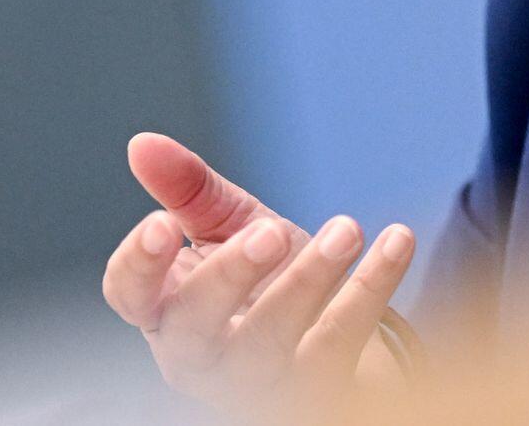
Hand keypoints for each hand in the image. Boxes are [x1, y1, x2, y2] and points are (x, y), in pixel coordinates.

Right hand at [101, 132, 416, 419]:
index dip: (138, 266)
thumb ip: (187, 189)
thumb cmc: (264, 279)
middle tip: (271, 230)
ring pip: (272, 341)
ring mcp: (259, 378)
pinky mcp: (317, 385)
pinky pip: (343, 341)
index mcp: (168, 309)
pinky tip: (397, 240)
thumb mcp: (226, 227)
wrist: (331, 335)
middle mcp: (203, 355)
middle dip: (231, 276)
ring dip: (310, 281)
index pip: (130, 296)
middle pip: (197, 327)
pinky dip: (372, 288)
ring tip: (346, 229)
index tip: (163, 224)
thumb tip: (142, 143)